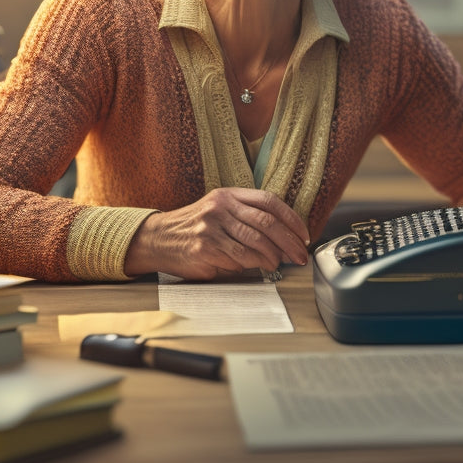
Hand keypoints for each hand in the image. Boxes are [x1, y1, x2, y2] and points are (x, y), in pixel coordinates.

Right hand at [125, 187, 309, 279]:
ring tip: (278, 264)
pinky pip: (238, 259)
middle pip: (267, 223)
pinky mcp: (205, 248)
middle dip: (289, 242)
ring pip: (256, 243)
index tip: (303, 235)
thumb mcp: (219, 210)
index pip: (269, 202)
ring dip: (273, 257)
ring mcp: (212, 227)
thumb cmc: (195, 227)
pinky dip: (251, 265)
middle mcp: (221, 207)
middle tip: (300, 256)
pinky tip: (255, 268)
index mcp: (228, 194)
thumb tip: (285, 237)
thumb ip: (247, 216)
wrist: (158, 239)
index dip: (291, 219)